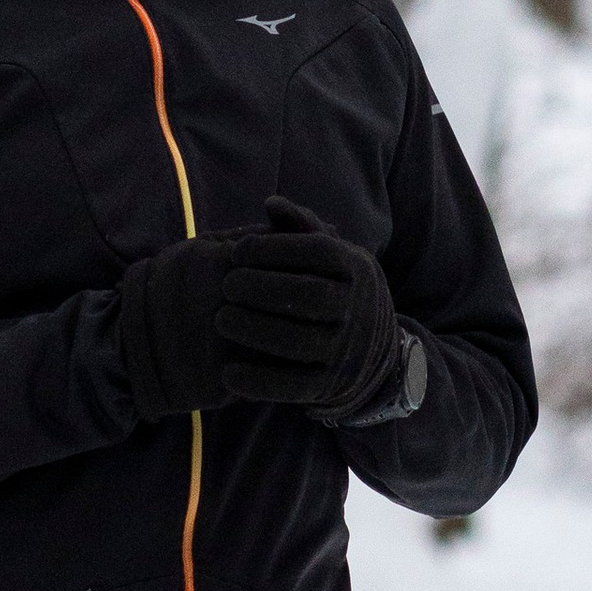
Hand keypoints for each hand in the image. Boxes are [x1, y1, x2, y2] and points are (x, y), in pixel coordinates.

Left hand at [215, 195, 403, 417]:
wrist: (371, 354)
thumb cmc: (333, 289)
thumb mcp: (331, 256)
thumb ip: (300, 227)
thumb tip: (271, 203)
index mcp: (356, 270)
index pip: (318, 252)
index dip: (273, 248)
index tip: (237, 250)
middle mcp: (357, 310)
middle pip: (308, 296)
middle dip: (260, 288)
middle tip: (225, 286)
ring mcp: (345, 352)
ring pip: (299, 341)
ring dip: (254, 330)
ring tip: (221, 319)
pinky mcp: (329, 387)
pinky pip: (292, 387)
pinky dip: (258, 382)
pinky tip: (227, 372)